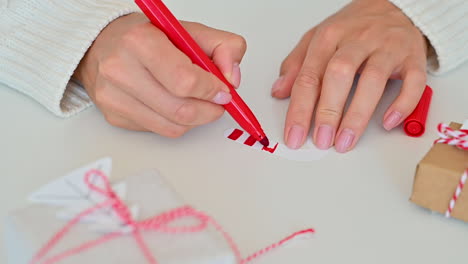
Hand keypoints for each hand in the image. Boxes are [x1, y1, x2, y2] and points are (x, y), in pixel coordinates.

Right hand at [73, 13, 245, 137]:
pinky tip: (173, 104)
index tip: (223, 91)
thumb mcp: (190, 31)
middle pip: (180, 110)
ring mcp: (114, 96)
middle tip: (217, 103)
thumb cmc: (148, 38)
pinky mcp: (114, 116)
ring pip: (172, 126)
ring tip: (197, 102)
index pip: (185, 80)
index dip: (211, 90)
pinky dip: (176, 123)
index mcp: (140, 42)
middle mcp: (120, 69)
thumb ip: (224, 47)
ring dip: (195, 119)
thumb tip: (232, 79)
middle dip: (209, 110)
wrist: (103, 45)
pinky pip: (159, 130)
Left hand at [272, 0, 427, 152]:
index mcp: (329, 36)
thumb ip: (296, 64)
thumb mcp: (317, 38)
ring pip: (373, 79)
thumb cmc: (353, 26)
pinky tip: (387, 122)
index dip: (299, 109)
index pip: (309, 76)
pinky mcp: (413, 57)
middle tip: (321, 140)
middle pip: (339, 74)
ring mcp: (387, 48)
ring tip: (345, 140)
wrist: (395, 5)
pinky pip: (413, 81)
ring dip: (357, 114)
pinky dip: (402, 103)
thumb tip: (279, 91)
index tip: (294, 134)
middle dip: (327, 111)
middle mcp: (358, 40)